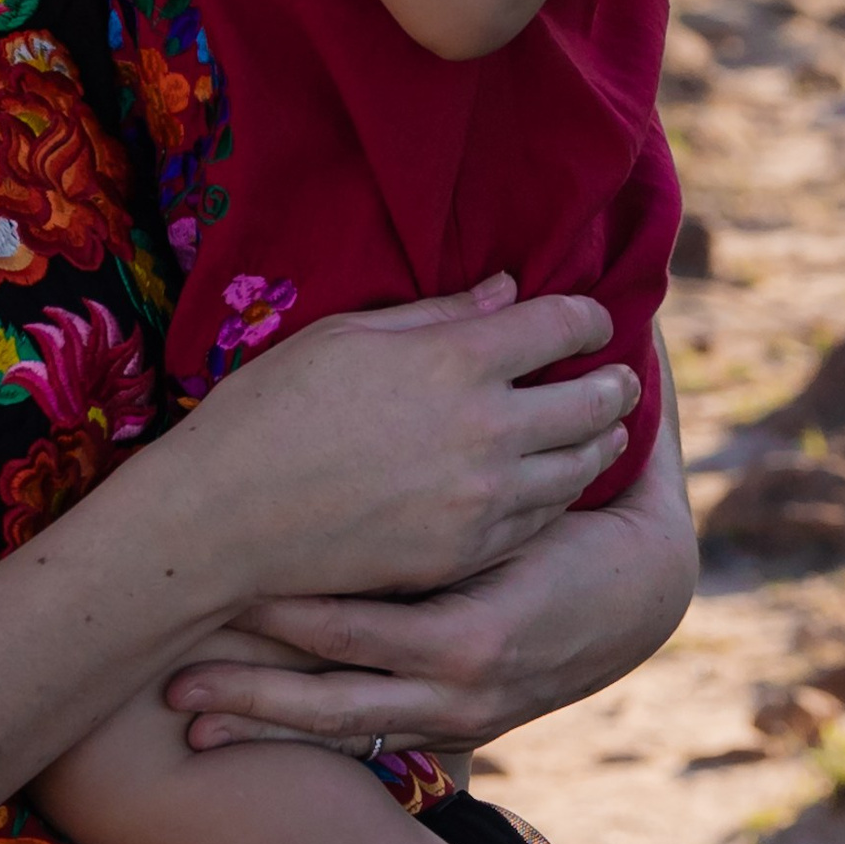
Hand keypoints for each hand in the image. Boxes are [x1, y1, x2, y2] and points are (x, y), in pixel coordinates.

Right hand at [160, 274, 640, 609]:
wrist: (225, 519)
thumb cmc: (269, 409)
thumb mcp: (346, 335)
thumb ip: (437, 315)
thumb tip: (507, 292)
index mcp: (455, 359)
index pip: (561, 324)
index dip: (587, 315)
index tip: (590, 317)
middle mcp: (486, 428)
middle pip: (592, 399)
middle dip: (614, 382)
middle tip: (619, 378)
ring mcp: (482, 499)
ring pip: (581, 467)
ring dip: (600, 442)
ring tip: (601, 431)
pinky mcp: (467, 552)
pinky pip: (542, 519)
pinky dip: (559, 494)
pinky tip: (553, 483)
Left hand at [163, 399, 695, 757]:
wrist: (643, 604)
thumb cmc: (578, 517)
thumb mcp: (527, 481)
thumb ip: (502, 401)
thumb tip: (505, 290)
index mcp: (471, 626)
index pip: (354, 624)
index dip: (277, 607)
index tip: (205, 586)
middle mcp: (456, 686)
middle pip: (329, 685)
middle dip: (249, 675)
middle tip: (169, 665)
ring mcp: (452, 716)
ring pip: (331, 725)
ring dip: (252, 714)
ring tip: (179, 703)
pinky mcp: (451, 727)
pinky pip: (353, 738)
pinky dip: (287, 736)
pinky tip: (218, 741)